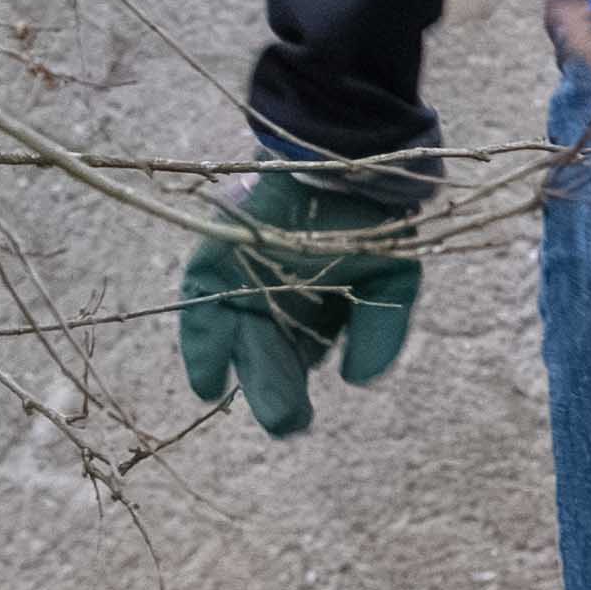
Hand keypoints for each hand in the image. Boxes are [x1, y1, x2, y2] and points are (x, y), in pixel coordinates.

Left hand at [178, 165, 424, 439]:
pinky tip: (208, 382)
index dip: (293, 391)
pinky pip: (200, 313)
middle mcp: (272, 303)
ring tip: (254, 403)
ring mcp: (239, 285)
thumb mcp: (390, 281)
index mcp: (313, 311)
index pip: (297, 359)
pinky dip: (203, 350)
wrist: (338, 168)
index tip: (297, 419)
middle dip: (274, 393)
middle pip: (267, 357)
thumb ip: (381, 332)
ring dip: (247, 373)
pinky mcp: (211, 265)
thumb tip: (358, 381)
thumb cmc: (368, 223)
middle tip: (286, 421)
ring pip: (238, 340)